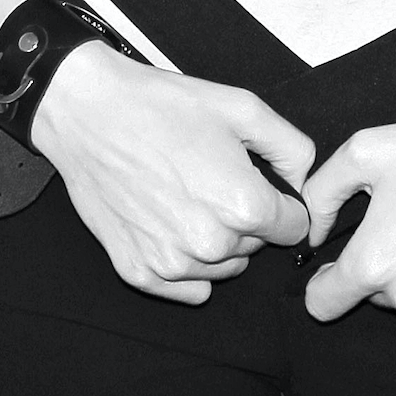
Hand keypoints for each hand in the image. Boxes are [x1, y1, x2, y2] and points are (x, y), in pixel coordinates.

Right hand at [30, 44, 314, 304]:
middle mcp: (211, 246)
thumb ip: (293, 148)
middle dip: (246, 219)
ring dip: (217, 242)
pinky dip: (187, 265)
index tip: (256, 182)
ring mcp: (172, 265)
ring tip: (186, 196)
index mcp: (244, 206)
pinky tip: (168, 223)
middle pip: (257, 247)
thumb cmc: (163, 107)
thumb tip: (306, 183)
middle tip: (211, 179)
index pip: (295, 228)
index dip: (282, 202)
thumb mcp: (242, 108)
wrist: (89, 114)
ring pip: (224, 269)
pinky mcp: (139, 273)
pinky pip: (189, 289)